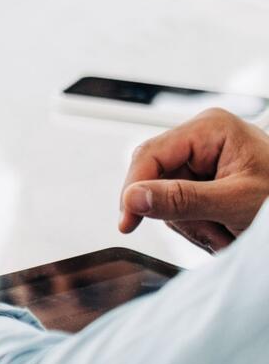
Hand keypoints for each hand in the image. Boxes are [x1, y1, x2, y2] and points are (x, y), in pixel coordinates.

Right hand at [118, 107, 268, 252]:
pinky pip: (183, 205)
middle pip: (156, 177)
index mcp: (209, 128)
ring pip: (167, 196)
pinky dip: (202, 226)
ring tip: (228, 234)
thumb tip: (133, 198)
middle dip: (179, 213)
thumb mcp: (236, 204)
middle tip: (212, 235)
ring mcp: (205, 159)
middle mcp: (203, 138)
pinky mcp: (209, 179)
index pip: (150, 154)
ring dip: (194, 225)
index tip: (127, 222)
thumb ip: (183, 200)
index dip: (134, 189)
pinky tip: (226, 231)